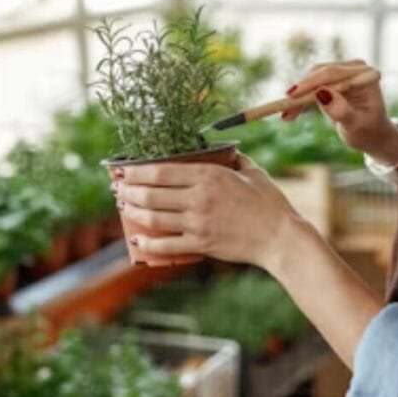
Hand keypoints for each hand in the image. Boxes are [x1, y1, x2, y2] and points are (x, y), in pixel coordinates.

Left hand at [114, 155, 301, 268]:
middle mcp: (198, 198)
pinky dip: (148, 243)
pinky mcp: (201, 244)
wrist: (280, 237)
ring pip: (154, 217)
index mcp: (209, 175)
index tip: (123, 169)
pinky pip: (167, 245)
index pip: (161, 171)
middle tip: (116, 188)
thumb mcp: (253, 171)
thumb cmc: (269, 203)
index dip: (136, 170)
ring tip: (122, 207)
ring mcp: (198, 223)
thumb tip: (223, 151)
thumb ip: (234, 159)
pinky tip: (137, 239)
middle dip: (128, 190)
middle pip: (152, 193)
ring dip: (132, 212)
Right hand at [283, 59, 397, 165]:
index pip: (332, 74)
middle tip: (284, 108)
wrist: (373, 136)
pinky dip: (299, 101)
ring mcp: (343, 73)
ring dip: (297, 97)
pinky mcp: (332, 81)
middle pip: (319, 73)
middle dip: (300, 91)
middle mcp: (354, 69)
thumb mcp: (355, 125)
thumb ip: (340, 110)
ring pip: (311, 79)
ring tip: (285, 116)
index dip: (310, 83)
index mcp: (365, 75)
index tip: (291, 96)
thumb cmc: (369, 132)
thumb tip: (320, 93)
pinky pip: (310, 87)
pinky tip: (289, 115)